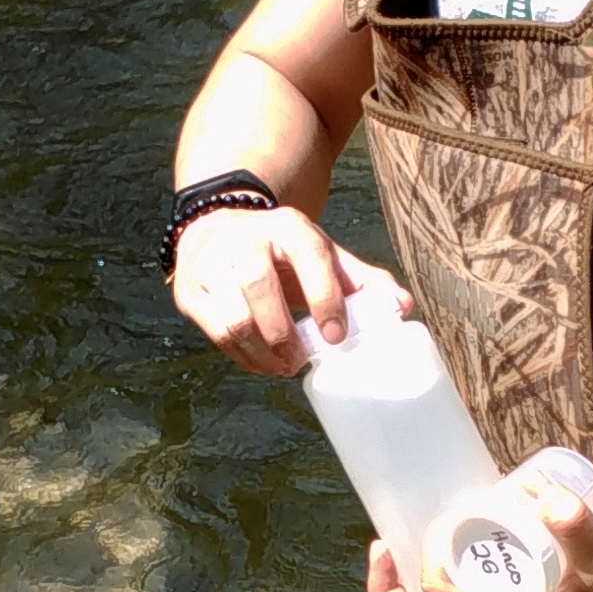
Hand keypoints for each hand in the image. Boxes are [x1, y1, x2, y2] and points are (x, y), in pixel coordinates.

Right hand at [171, 204, 408, 377]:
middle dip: (284, 333)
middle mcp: (244, 240)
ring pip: (233, 318)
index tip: (336, 335)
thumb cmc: (282, 251)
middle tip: (301, 360)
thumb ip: (362, 280)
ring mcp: (211, 265)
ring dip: (262, 352)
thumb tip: (402, 307)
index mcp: (286, 227)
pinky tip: (261, 362)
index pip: (308, 256)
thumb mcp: (321, 254)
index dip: (325, 297)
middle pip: (260, 287)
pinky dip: (241, 356)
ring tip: (282, 365)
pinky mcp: (191, 291)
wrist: (218, 226)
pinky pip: (215, 333)